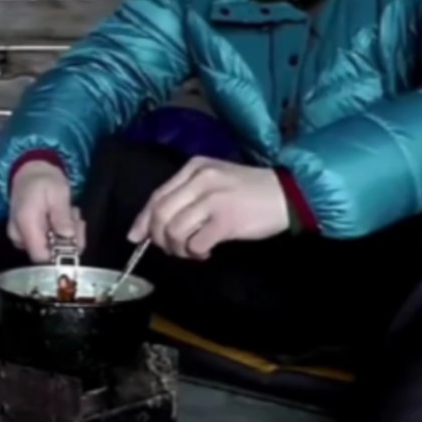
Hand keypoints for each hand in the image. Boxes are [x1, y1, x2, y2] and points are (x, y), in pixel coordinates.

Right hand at [8, 160, 85, 262]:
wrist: (30, 173)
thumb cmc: (44, 180)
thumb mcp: (58, 192)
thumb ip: (61, 215)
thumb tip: (68, 235)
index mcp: (26, 224)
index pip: (41, 257)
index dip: (60, 255)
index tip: (74, 238)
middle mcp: (19, 236)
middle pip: (48, 255)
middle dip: (68, 241)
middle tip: (75, 219)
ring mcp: (22, 238)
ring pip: (50, 250)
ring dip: (66, 235)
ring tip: (69, 214)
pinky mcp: (27, 237)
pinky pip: (47, 244)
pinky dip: (59, 234)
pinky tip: (63, 218)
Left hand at [127, 157, 288, 259]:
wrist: (286, 195)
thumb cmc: (248, 191)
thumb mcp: (214, 182)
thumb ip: (186, 196)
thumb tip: (153, 225)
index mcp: (193, 168)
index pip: (157, 196)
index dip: (143, 220)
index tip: (135, 237)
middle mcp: (199, 180)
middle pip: (160, 214)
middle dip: (159, 238)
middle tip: (172, 249)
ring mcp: (212, 199)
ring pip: (174, 231)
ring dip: (178, 248)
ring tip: (192, 250)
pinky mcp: (225, 220)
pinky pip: (195, 243)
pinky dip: (195, 252)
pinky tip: (206, 252)